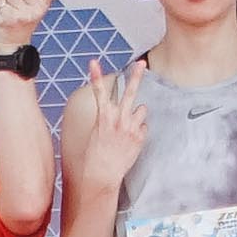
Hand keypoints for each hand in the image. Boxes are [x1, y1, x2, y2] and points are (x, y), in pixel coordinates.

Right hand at [63, 69, 150, 197]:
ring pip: (142, 109)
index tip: (94, 62)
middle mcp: (119, 119)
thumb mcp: (97, 132)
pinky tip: (130, 140)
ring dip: (136, 114)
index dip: (96, 75)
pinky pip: (143, 126)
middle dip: (136, 76)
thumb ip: (109, 118)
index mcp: (104, 117)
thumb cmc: (96, 155)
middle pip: (130, 92)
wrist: (102, 174)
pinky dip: (138, 130)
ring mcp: (131, 128)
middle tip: (141, 63)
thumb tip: (124, 111)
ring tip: (127, 126)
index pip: (100, 92)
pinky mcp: (140, 137)